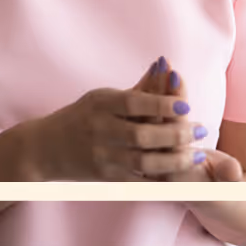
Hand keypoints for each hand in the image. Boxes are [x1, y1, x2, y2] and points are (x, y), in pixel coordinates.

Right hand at [29, 59, 208, 181]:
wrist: (44, 149)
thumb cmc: (80, 117)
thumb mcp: (102, 97)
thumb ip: (138, 88)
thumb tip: (168, 65)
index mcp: (100, 103)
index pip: (134, 102)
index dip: (162, 103)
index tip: (187, 105)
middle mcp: (99, 129)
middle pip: (142, 134)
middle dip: (176, 134)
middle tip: (201, 130)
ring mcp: (101, 155)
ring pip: (143, 161)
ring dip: (175, 159)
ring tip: (197, 154)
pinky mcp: (105, 177)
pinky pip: (138, 180)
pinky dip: (160, 179)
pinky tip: (181, 175)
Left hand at [147, 64, 244, 182]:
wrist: (205, 196)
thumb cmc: (219, 187)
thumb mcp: (228, 186)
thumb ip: (229, 178)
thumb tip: (233, 172)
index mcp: (172, 175)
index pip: (170, 137)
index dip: (173, 109)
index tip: (176, 79)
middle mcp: (155, 166)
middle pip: (153, 123)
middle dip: (162, 93)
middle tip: (168, 65)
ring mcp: (149, 154)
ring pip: (146, 117)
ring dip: (155, 89)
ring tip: (163, 63)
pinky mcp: (148, 143)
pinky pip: (145, 114)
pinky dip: (152, 91)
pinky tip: (158, 69)